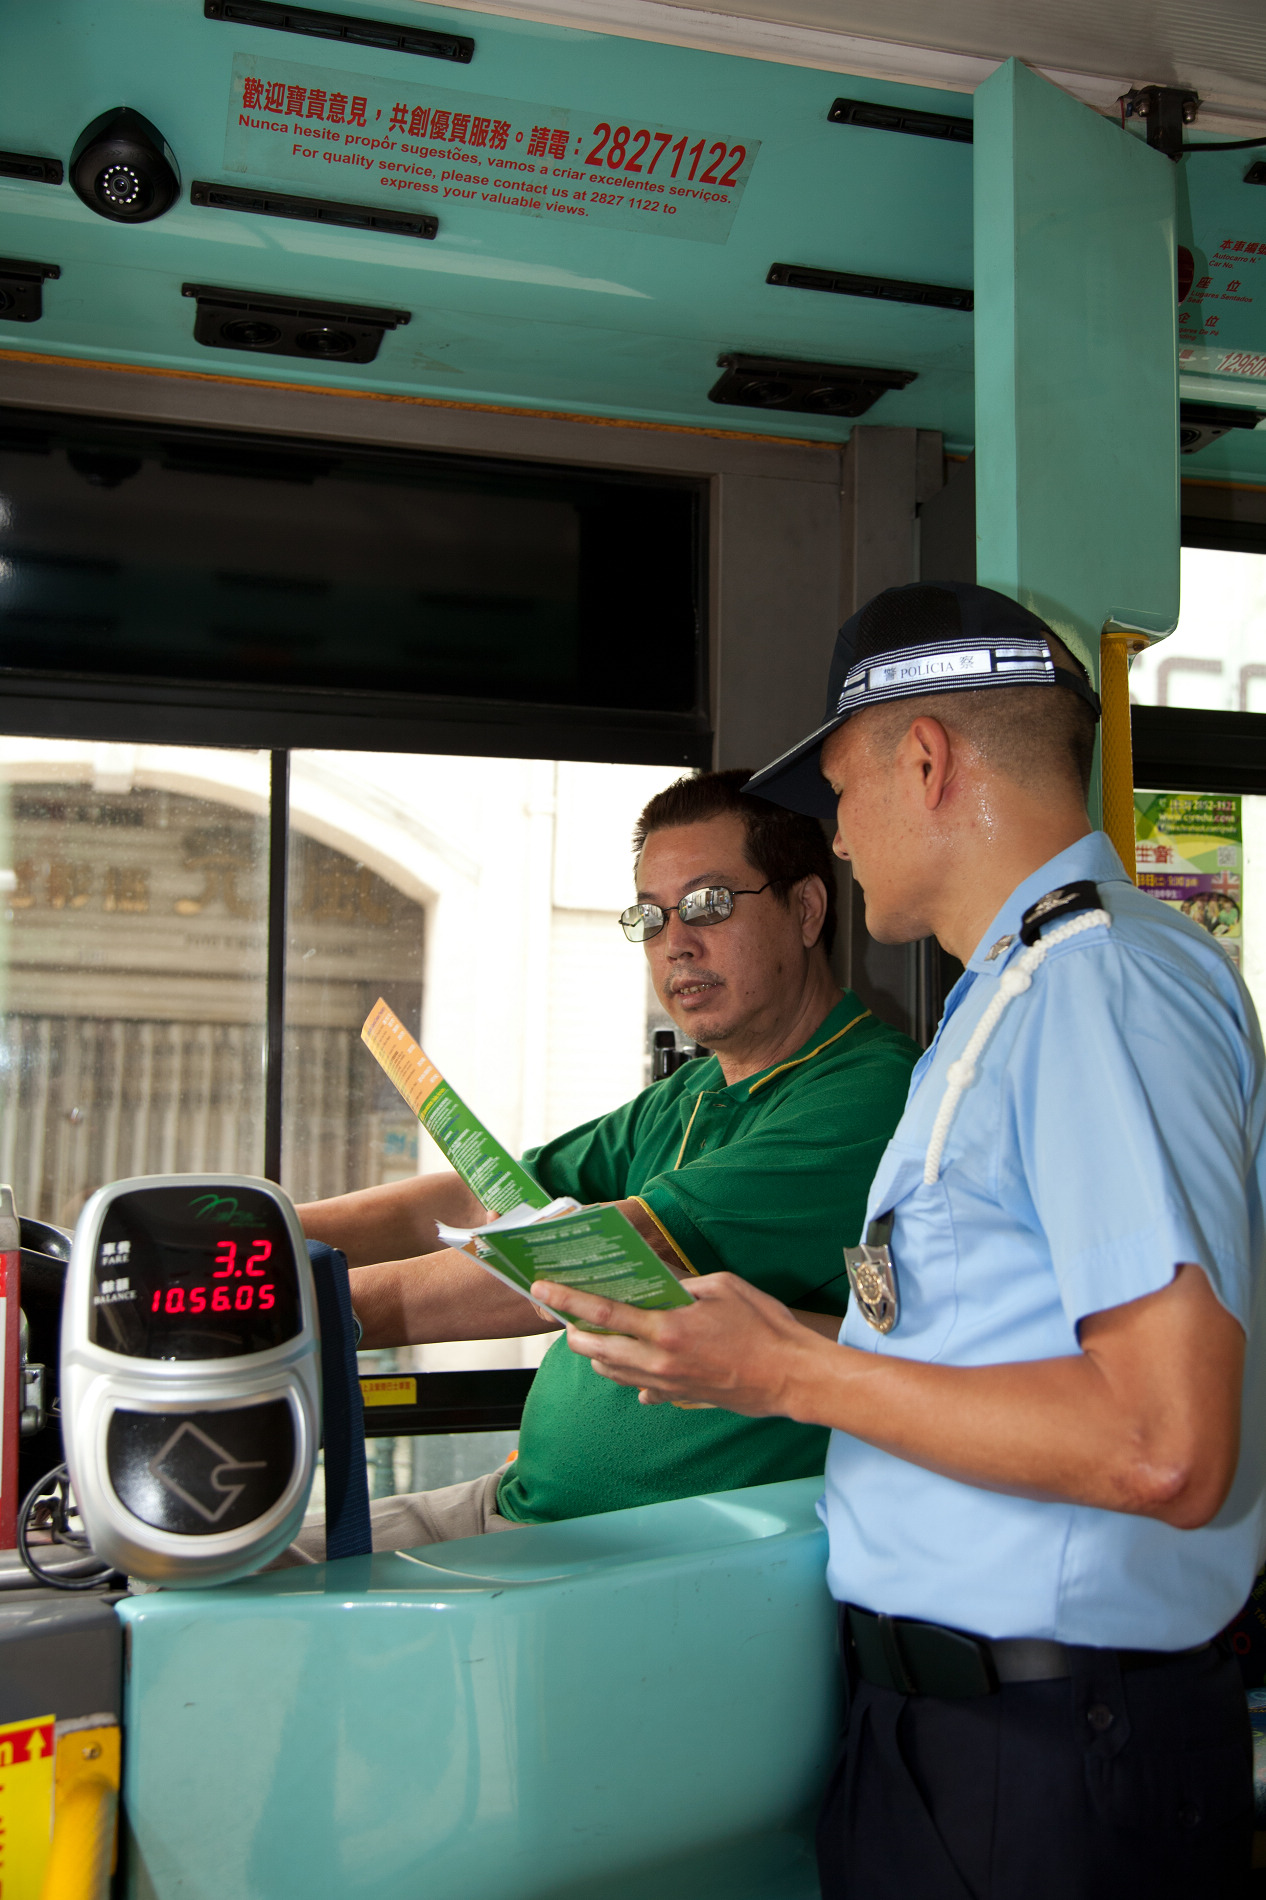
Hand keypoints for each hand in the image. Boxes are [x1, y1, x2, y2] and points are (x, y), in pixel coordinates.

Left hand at [529, 1272, 832, 1415]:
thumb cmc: (763, 1326)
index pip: (603, 1311)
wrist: (790, 1377)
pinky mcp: (678, 1396)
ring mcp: (667, 1384)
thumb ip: (682, 1284)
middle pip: (596, 1349)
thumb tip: (656, 1282)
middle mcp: (659, 1361)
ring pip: (612, 1371)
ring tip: (595, 1334)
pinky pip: (638, 1388)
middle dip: (574, 1332)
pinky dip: (627, 1373)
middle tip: (567, 1316)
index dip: (568, 1299)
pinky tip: (634, 1360)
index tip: (543, 1289)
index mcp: (667, 1327)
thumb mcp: (722, 1286)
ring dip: (596, 1354)